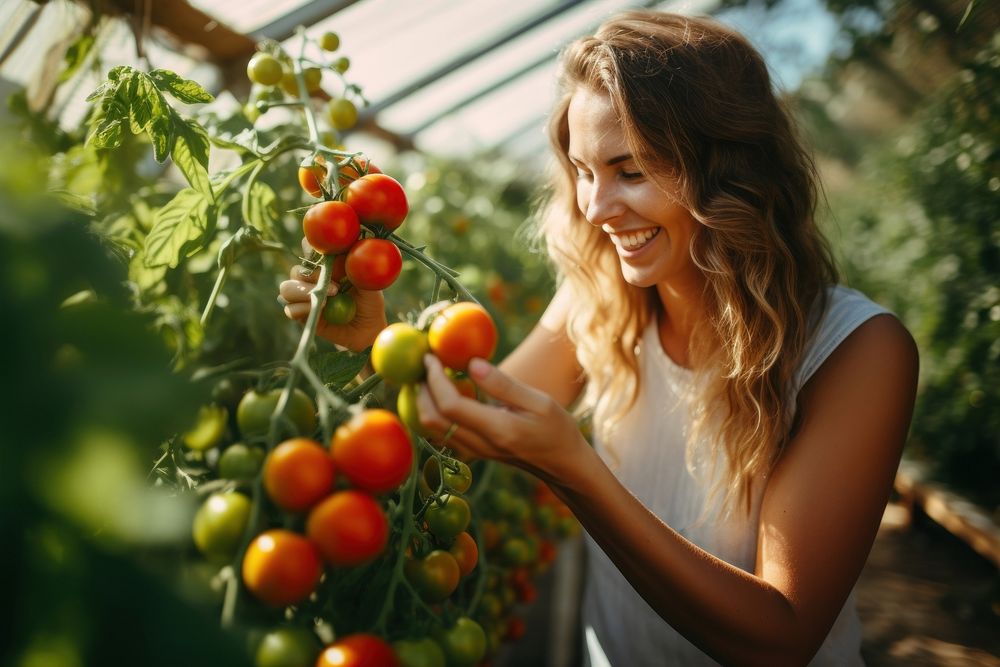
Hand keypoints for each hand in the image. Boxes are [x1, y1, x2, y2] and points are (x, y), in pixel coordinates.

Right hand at [279, 239, 386, 351]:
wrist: (367, 330)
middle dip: (312, 276)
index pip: (308, 248)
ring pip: (287, 288)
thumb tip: (347, 250)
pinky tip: (319, 310)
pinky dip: (302, 308)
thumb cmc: (369, 302)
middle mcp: (311, 278)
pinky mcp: (301, 314)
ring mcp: (304, 296)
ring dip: (304, 292)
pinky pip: (290, 309)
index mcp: (325, 265)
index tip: (322, 254)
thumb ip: (357, 268)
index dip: (310, 248)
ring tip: (328, 300)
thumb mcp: (368, 283)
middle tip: (335, 287)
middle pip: (296, 270)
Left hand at [416, 354, 587, 481]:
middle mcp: (480, 444)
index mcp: (497, 429)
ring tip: (427, 376)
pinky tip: (439, 393)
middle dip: (421, 390)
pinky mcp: (474, 452)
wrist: (563, 464)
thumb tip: (472, 364)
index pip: (451, 406)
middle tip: (423, 364)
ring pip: (432, 430)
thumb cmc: (557, 429)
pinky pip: (442, 433)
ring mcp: (475, 451)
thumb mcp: (540, 402)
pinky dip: (432, 412)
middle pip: (432, 420)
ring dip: (423, 402)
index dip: (435, 380)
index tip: (431, 358)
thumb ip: (504, 385)